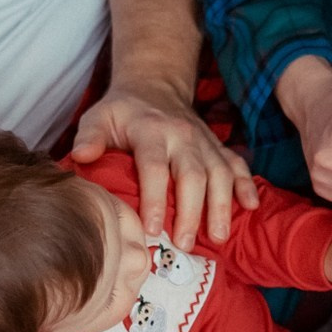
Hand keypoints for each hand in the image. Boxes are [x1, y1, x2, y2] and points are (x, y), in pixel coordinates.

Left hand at [69, 77, 256, 248]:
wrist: (154, 86)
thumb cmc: (122, 111)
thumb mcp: (98, 117)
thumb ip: (89, 136)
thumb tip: (80, 156)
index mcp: (151, 130)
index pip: (155, 167)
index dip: (156, 199)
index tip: (154, 229)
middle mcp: (183, 135)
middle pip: (193, 175)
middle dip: (192, 212)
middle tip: (186, 244)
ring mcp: (204, 141)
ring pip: (220, 173)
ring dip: (221, 206)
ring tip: (218, 237)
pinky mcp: (218, 146)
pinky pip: (237, 164)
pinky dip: (247, 185)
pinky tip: (250, 207)